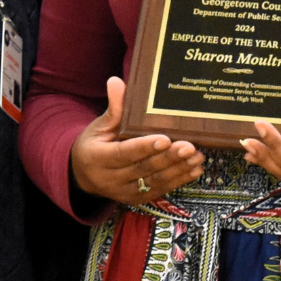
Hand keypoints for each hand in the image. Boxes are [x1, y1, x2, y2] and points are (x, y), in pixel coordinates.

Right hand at [69, 77, 204, 205]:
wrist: (84, 176)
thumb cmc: (94, 145)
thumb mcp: (98, 126)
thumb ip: (113, 108)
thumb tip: (116, 81)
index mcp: (97, 158)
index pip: (123, 153)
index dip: (145, 147)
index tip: (165, 138)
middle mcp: (109, 179)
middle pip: (143, 169)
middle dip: (168, 158)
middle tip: (189, 147)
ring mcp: (124, 192)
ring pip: (154, 182)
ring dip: (178, 170)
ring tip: (196, 157)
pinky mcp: (136, 199)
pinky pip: (159, 190)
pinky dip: (178, 180)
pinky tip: (194, 170)